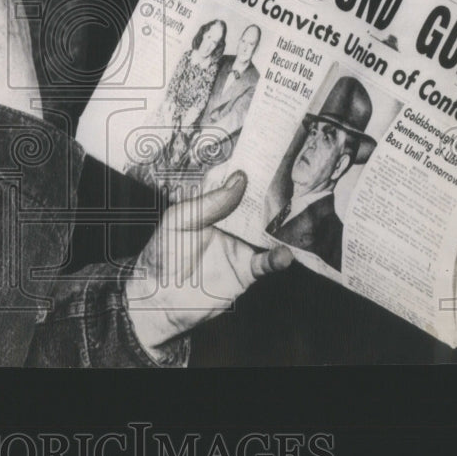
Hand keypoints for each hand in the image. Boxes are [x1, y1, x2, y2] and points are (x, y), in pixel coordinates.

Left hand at [126, 170, 292, 353]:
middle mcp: (229, 222)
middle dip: (273, 191)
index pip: (231, 180)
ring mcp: (240, 245)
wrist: (159, 299)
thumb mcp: (178, 221)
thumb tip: (239, 178)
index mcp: (209, 205)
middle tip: (291, 179)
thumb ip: (209, 202)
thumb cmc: (162, 255)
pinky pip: (267, 262)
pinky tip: (284, 254)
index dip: (246, 167)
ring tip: (297, 213)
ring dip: (282, 223)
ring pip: (267, 229)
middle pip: (256, 202)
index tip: (265, 155)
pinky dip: (278, 258)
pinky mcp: (246, 270)